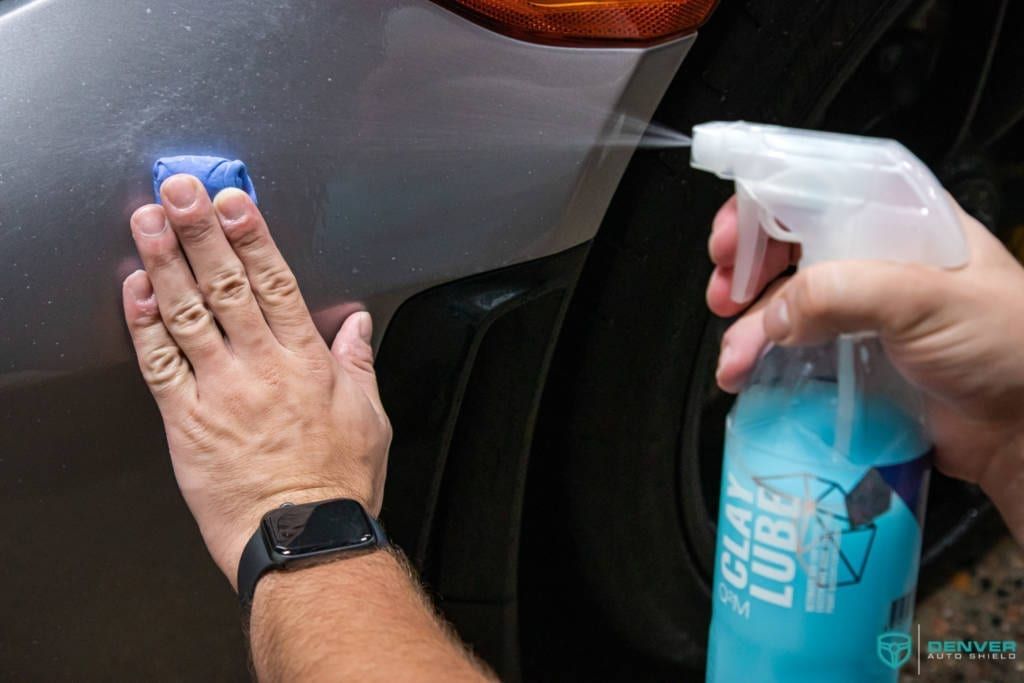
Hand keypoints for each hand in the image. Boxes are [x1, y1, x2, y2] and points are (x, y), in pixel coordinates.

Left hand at [122, 175, 391, 587]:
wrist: (303, 537)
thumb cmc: (337, 482)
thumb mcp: (369, 416)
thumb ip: (357, 362)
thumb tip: (357, 323)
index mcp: (307, 361)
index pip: (276, 284)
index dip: (252, 238)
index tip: (234, 203)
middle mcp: (261, 367)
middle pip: (227, 285)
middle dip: (201, 233)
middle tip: (181, 191)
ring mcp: (221, 391)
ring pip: (189, 314)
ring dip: (166, 264)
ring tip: (150, 222)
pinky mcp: (187, 421)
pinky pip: (160, 365)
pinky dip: (145, 325)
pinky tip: (136, 291)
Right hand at [707, 195, 1023, 539]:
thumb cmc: (1011, 349)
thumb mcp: (929, 300)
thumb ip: (845, 292)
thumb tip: (777, 313)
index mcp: (901, 222)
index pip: (818, 189)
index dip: (766, 203)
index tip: (732, 233)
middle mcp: (876, 260)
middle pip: (789, 244)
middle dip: (745, 264)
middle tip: (723, 287)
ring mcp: (862, 312)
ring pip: (783, 303)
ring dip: (746, 325)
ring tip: (734, 355)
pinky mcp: (852, 359)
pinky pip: (792, 351)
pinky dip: (761, 360)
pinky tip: (747, 374)